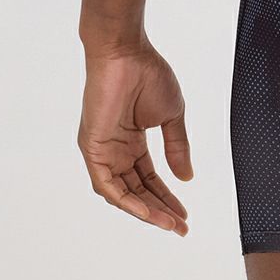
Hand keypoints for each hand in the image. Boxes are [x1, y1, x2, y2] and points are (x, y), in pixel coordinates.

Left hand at [78, 44, 192, 234]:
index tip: (184, 214)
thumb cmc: (147, 74)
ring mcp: (102, 152)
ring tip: (169, 223)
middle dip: (159, 210)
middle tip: (180, 226)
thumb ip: (177, 147)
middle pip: (137, 191)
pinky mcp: (92, 149)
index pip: (149, 179)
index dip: (167, 197)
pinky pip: (107, 185)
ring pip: (121, 194)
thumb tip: (186, 177)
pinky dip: (126, 201)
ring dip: (145, 211)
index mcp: (132, 142)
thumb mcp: (171, 116)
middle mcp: (115, 151)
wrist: (126, 53)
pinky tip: (147, 212)